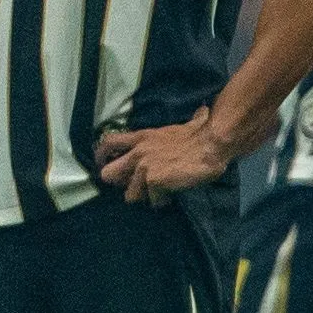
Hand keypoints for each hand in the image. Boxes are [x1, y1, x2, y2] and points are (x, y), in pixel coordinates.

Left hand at [97, 107, 230, 203]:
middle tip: (134, 185)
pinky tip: (171, 196)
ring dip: (144, 196)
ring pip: (129, 195)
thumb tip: (200, 112)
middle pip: (108, 175)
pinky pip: (153, 201)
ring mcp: (144, 168)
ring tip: (157, 193)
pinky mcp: (154, 182)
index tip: (104, 164)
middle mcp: (137, 153)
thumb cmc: (200, 134)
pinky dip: (162, 201)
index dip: (102, 157)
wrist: (210, 144)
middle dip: (119, 183)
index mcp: (140, 138)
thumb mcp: (182, 126)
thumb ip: (181, 124)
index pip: (108, 143)